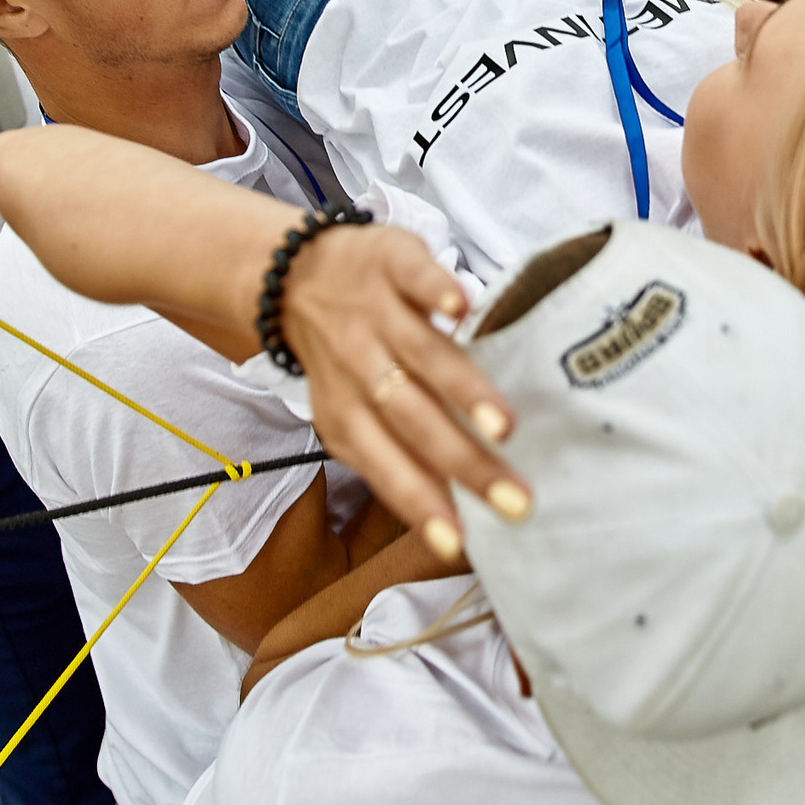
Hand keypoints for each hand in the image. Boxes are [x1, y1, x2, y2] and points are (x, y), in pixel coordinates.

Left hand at [275, 224, 526, 553]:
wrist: (288, 275)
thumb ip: (397, 454)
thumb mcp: (349, 412)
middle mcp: (360, 369)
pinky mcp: (391, 262)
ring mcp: (376, 314)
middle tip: (516, 499)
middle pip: (413, 422)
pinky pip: (413, 278)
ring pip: (421, 356)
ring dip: (461, 390)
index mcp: (348, 414)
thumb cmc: (340, 357)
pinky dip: (436, 292)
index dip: (420, 504)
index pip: (387, 466)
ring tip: (503, 426)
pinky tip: (464, 308)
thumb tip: (454, 514)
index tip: (458, 542)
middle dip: (462, 463)